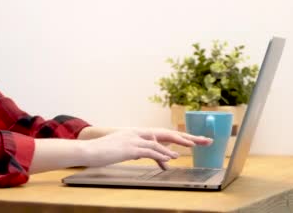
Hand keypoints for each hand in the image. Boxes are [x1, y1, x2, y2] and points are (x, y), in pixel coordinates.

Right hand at [78, 126, 212, 169]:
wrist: (88, 150)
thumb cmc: (103, 152)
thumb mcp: (123, 151)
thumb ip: (138, 152)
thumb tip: (151, 157)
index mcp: (137, 133)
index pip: (162, 134)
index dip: (179, 137)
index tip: (194, 140)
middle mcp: (138, 133)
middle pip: (167, 134)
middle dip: (187, 137)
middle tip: (204, 140)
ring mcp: (134, 139)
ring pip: (161, 141)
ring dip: (178, 144)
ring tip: (193, 147)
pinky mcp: (130, 148)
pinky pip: (150, 150)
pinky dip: (162, 154)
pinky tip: (171, 158)